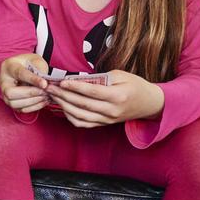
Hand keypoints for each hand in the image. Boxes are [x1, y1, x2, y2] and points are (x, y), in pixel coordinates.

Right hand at [0, 55, 50, 113]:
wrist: (23, 68)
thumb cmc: (29, 63)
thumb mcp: (36, 60)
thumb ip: (40, 69)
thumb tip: (45, 84)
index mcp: (9, 66)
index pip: (19, 74)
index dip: (32, 80)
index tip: (45, 84)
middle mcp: (3, 80)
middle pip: (10, 92)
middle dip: (30, 93)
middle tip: (45, 92)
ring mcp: (3, 92)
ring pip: (13, 103)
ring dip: (32, 101)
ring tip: (45, 96)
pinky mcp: (9, 102)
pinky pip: (19, 109)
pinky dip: (33, 107)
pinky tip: (43, 101)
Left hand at [47, 69, 164, 127]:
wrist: (149, 103)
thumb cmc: (134, 85)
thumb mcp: (121, 75)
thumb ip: (100, 77)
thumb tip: (78, 79)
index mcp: (118, 96)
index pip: (92, 92)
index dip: (75, 87)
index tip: (61, 81)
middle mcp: (112, 111)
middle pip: (83, 104)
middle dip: (64, 95)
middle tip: (50, 88)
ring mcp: (108, 120)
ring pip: (80, 116)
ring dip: (64, 106)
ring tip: (53, 96)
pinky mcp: (104, 124)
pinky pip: (84, 123)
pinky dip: (71, 116)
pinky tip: (63, 107)